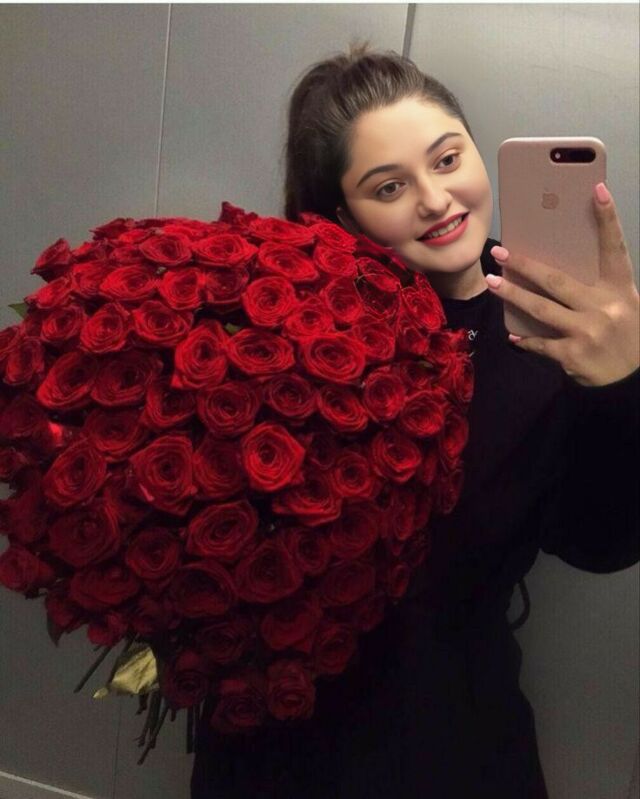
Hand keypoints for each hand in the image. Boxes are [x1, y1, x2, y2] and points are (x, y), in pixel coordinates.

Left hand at [485, 182, 639, 386]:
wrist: (632, 382)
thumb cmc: (627, 338)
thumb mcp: (626, 307)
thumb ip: (600, 289)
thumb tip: (559, 269)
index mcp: (621, 290)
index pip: (614, 248)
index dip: (607, 219)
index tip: (596, 190)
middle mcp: (604, 307)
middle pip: (557, 280)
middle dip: (525, 265)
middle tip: (500, 252)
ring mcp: (587, 331)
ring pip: (540, 308)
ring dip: (512, 295)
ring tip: (493, 282)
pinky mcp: (572, 354)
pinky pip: (540, 342)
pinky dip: (525, 339)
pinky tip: (512, 334)